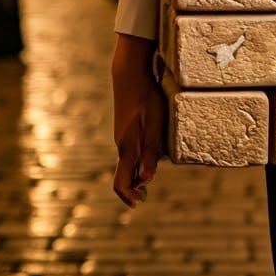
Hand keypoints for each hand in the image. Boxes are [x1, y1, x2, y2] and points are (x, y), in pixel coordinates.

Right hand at [112, 34, 166, 207]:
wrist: (130, 73)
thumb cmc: (146, 97)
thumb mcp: (154, 123)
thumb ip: (150, 150)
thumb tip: (146, 179)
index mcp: (127, 147)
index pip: (121, 182)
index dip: (129, 196)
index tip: (139, 202)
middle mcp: (121, 144)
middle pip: (123, 174)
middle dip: (133, 188)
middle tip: (145, 195)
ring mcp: (121, 135)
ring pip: (126, 162)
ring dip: (135, 173)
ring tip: (148, 177)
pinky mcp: (124, 127)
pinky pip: (128, 149)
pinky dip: (135, 160)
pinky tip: (147, 154)